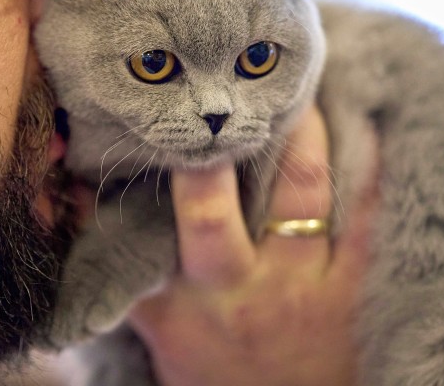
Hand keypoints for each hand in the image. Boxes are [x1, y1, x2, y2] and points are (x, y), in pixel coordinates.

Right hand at [128, 106, 377, 385]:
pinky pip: (364, 219)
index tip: (138, 126)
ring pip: (297, 194)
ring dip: (294, 134)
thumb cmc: (214, 368)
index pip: (140, 230)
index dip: (136, 179)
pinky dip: (369, 168)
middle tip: (210, 97)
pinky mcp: (350, 287)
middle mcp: (232, 289)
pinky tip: (368, 120)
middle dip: (205, 155)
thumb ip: (123, 265)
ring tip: (288, 87)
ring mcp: (295, 285)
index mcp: (175, 301)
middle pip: (209, 211)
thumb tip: (74, 197)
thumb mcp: (158, 325)